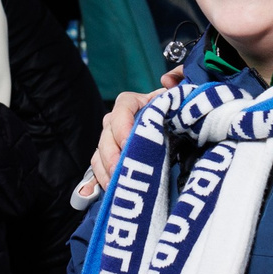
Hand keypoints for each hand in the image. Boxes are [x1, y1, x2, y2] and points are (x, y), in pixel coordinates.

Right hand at [81, 78, 172, 194]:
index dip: (123, 126)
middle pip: (106, 136)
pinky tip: (92, 194)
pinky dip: (95, 183)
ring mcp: (110, 141)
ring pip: (99, 155)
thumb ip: (179, 84)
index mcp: (132, 104)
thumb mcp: (180, 99)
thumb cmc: (176, 115)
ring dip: (106, 171)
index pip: (120, 110)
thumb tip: (168, 80)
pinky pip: (97, 171)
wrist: (176, 135)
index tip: (130, 141)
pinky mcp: (109, 160)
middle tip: (123, 170)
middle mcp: (116, 121)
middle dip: (113, 155)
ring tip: (117, 185)